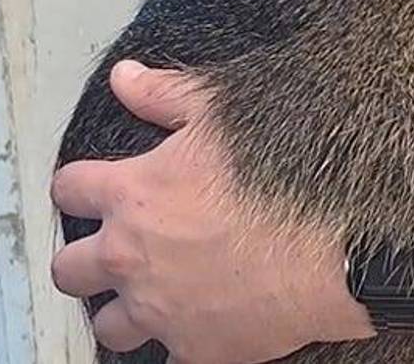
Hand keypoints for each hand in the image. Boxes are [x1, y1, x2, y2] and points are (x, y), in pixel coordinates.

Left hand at [50, 60, 374, 362]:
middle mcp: (131, 258)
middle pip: (69, 269)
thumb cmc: (290, 173)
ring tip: (157, 295)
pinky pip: (169, 360)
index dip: (85, 186)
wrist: (344, 243)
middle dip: (89, 259)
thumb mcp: (225, 111)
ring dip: (126, 310)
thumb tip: (125, 78)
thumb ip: (166, 95)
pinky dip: (182, 344)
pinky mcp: (198, 350)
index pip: (71, 190)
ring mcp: (161, 311)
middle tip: (122, 250)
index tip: (104, 189)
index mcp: (132, 195)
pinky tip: (205, 324)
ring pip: (108, 327)